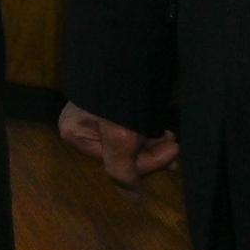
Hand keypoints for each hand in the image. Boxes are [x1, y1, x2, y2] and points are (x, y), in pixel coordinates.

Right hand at [55, 103, 178, 191]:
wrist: (125, 51)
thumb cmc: (117, 99)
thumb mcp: (120, 137)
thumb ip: (122, 171)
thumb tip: (130, 199)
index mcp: (74, 133)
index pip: (114, 162)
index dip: (146, 161)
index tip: (173, 150)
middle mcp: (82, 126)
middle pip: (122, 152)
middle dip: (151, 152)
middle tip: (175, 145)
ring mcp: (97, 116)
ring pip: (130, 141)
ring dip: (154, 143)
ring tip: (172, 137)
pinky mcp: (113, 107)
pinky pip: (132, 128)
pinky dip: (150, 132)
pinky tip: (163, 130)